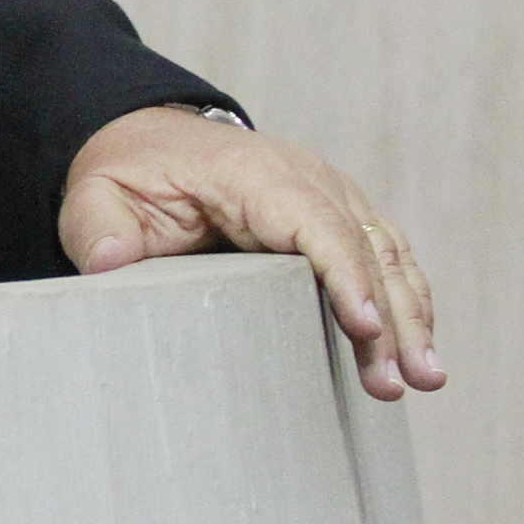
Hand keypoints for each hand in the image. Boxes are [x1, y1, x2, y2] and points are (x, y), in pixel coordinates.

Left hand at [59, 104, 442, 399]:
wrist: (149, 142)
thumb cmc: (131, 175)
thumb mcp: (98, 196)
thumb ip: (99, 228)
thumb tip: (107, 262)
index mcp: (253, 172)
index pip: (314, 221)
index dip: (344, 273)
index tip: (365, 325)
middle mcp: (306, 177)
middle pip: (362, 246)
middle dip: (388, 315)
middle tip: (400, 381)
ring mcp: (331, 193)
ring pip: (387, 254)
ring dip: (411, 316)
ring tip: (425, 378)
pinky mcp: (340, 214)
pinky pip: (385, 255)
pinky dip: (407, 299)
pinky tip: (419, 348)